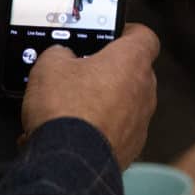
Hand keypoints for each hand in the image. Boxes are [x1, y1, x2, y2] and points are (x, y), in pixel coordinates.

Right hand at [21, 23, 160, 167]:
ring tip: (72, 108)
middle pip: (133, 71)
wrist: (69, 162)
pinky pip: (118, 130)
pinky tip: (74, 132)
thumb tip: (60, 56)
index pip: (144, 36)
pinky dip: (101, 129)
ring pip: (125, 103)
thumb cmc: (67, 111)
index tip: (114, 34)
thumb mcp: (49, 66)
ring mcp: (140, 121)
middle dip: (109, 72)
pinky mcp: (131, 147)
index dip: (128, 32)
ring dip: (104, 103)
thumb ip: (60, 53)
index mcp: (132, 60)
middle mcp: (144, 89)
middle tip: (83, 74)